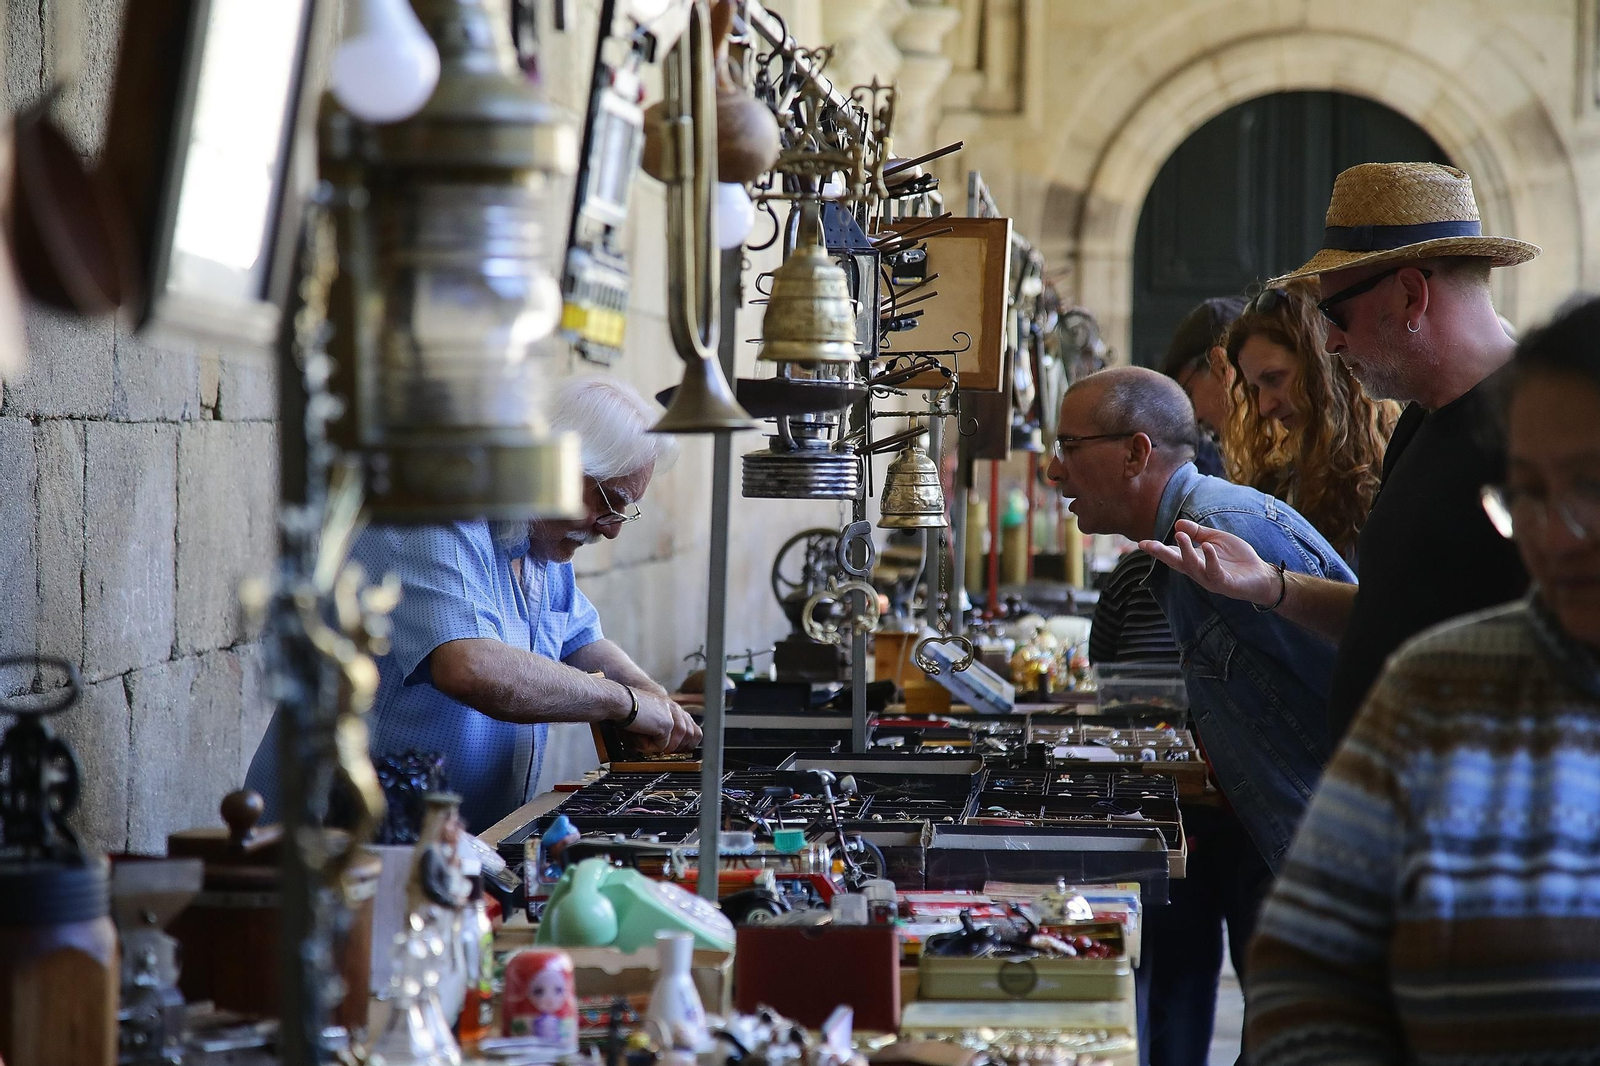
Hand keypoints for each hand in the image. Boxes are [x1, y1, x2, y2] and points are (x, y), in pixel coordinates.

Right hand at [624, 691, 702, 753]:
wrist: (621, 700)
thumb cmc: (629, 710)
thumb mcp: (649, 721)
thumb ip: (660, 732)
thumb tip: (664, 749)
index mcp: (673, 708)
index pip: (692, 726)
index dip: (687, 741)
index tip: (677, 749)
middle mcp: (675, 710)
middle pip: (691, 734)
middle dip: (680, 747)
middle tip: (665, 751)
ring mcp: (672, 716)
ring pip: (678, 742)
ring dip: (663, 747)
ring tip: (649, 741)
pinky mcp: (666, 724)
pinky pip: (663, 745)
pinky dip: (651, 746)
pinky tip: (641, 736)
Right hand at [1138, 519, 1280, 605]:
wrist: (1261, 575)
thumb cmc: (1237, 559)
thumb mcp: (1216, 539)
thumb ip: (1198, 533)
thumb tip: (1178, 525)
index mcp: (1195, 560)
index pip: (1173, 554)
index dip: (1157, 550)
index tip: (1141, 543)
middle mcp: (1198, 571)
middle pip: (1176, 563)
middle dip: (1162, 554)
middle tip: (1148, 545)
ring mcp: (1210, 579)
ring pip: (1192, 567)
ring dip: (1185, 552)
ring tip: (1179, 536)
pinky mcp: (1225, 583)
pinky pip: (1214, 572)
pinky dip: (1210, 559)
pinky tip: (1207, 547)